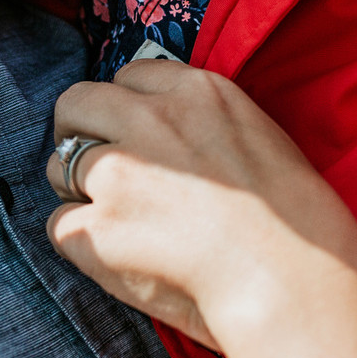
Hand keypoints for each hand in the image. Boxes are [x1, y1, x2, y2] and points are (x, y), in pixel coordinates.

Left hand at [45, 60, 356, 350]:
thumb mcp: (261, 140)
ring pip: (59, 166)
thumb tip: (170, 143)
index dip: (127, 111)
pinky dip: (82, 244)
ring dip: (79, 193)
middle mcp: (151, 119)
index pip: (130, 77)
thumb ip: (206, 127)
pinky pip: (59, 225)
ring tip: (121, 226)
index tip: (138, 139)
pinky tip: (120, 260)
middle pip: (77, 103)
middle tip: (101, 175)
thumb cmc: (296, 225)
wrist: (292, 280)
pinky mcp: (97, 226)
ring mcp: (119, 171)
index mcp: (199, 91)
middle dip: (79, 135)